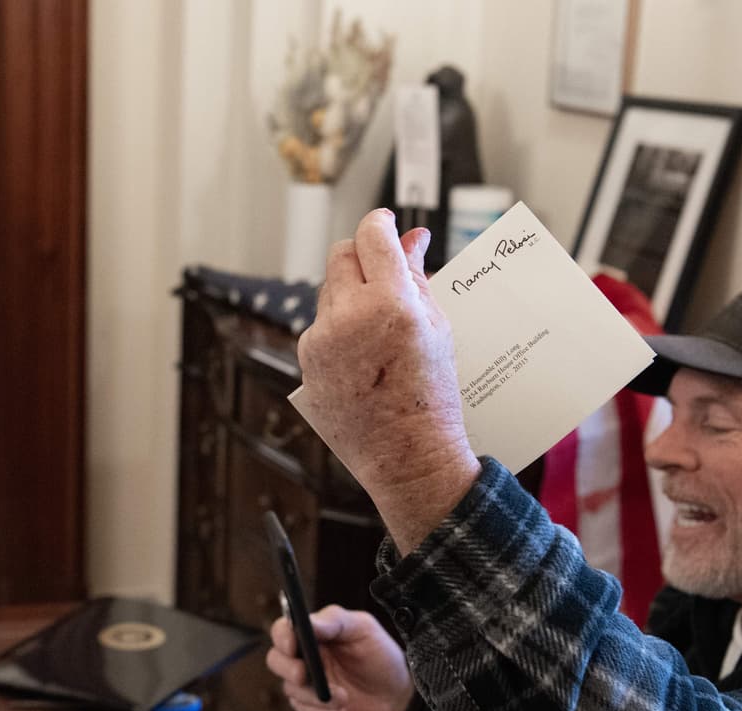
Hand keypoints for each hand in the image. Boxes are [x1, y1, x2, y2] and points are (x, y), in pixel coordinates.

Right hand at [265, 605, 413, 710]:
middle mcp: (303, 658)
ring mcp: (304, 685)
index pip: (283, 630)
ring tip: (344, 698)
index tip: (292, 644)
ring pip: (290, 690)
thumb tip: (307, 622)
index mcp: (312, 634)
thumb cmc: (379, 656)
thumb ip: (335, 621)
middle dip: (287, 668)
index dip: (282, 636)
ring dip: (315, 696)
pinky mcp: (310, 709)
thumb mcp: (363, 629)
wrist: (396, 697)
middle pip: (275, 660)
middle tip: (303, 675)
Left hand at [297, 210, 480, 552]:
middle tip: (384, 271)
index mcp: (391, 304)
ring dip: (350, 294)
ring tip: (378, 328)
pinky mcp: (306, 361)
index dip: (380, 225)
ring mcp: (321, 340)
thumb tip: (412, 238)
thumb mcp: (436, 328)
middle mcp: (349, 317)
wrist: (407, 455)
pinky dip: (339, 328)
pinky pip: (321, 326)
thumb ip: (416, 277)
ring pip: (329, 291)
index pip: (372, 237)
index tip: (386, 226)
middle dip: (362, 256)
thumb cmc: (431, 396)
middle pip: (342, 255)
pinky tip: (362, 355)